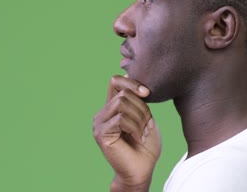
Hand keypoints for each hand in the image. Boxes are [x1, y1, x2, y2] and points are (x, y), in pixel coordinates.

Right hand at [93, 75, 161, 191]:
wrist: (142, 171)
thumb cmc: (145, 146)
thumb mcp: (145, 117)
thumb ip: (138, 100)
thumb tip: (129, 75)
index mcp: (111, 108)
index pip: (115, 81)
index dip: (131, 82)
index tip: (147, 93)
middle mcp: (102, 113)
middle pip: (123, 93)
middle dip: (141, 107)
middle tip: (147, 124)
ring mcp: (99, 123)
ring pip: (121, 103)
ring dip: (139, 118)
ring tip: (143, 133)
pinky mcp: (101, 133)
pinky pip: (120, 119)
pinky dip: (134, 127)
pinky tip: (138, 138)